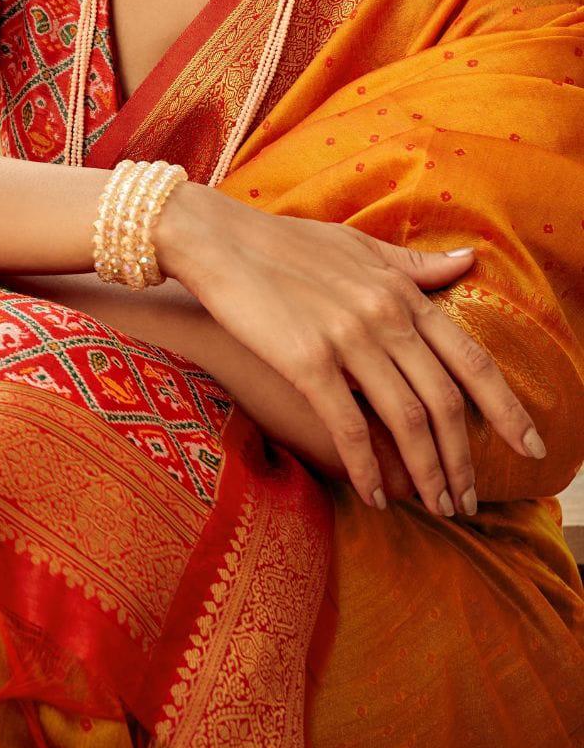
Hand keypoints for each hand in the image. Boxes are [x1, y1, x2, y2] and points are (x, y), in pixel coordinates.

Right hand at [155, 183, 544, 515]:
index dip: (505, 408)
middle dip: (464, 460)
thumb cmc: (283, 243)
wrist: (216, 239)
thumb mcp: (357, 246)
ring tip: (437, 507)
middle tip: (472, 501)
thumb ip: (413, 265)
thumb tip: (468, 261)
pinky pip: (349, 428)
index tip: (530, 446)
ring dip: (427, 473)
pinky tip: (374, 495)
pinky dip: (367, 467)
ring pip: (406, 420)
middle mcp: (384, 315)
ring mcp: (347, 338)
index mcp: (400, 291)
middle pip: (444, 401)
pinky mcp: (307, 361)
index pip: (470, 359)